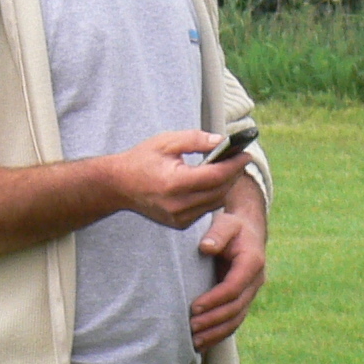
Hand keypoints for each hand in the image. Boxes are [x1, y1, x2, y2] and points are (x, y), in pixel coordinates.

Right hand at [108, 130, 252, 229]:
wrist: (119, 185)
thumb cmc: (141, 160)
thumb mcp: (166, 142)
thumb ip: (195, 139)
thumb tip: (222, 140)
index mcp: (174, 183)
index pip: (215, 176)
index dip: (234, 165)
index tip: (245, 153)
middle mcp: (178, 205)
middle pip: (220, 191)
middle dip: (233, 174)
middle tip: (240, 159)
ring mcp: (179, 218)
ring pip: (216, 202)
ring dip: (225, 186)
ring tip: (228, 168)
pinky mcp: (179, 224)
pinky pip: (205, 210)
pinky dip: (213, 196)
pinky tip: (212, 182)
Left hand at [189, 182, 267, 348]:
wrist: (248, 231)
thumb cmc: (233, 226)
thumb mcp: (226, 224)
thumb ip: (216, 234)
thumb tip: (205, 248)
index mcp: (252, 263)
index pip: (233, 287)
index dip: (214, 300)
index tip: (194, 308)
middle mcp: (255, 281)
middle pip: (235, 308)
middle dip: (213, 320)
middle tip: (190, 328)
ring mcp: (251, 293)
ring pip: (236, 319)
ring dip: (216, 333)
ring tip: (194, 343)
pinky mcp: (243, 300)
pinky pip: (233, 321)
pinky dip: (219, 334)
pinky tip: (203, 344)